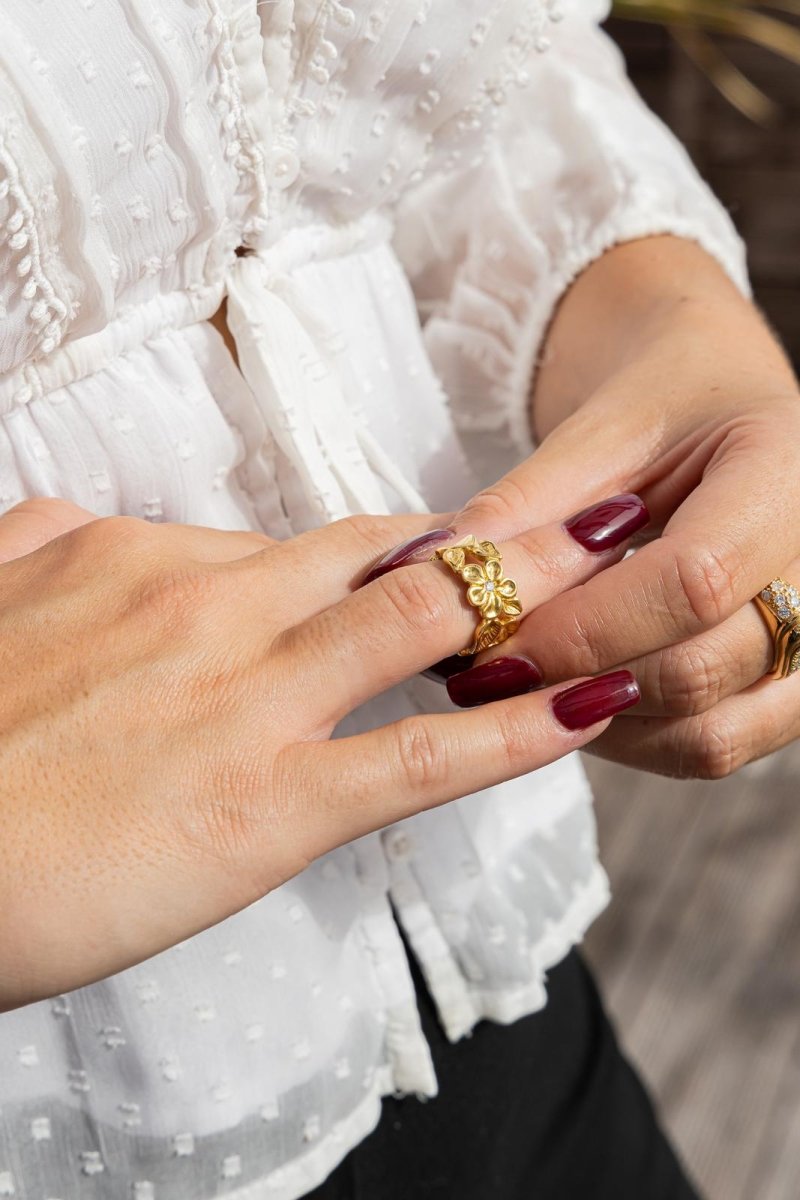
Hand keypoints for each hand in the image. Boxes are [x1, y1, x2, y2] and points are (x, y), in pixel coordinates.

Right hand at [0, 498, 637, 1008]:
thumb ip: (44, 547)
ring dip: (532, 595)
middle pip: (386, 554)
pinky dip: (517, 732)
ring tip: (617, 575)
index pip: (299, 544)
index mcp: (144, 562)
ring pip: (422, 626)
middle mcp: (214, 609)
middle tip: (584, 517)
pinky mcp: (270, 807)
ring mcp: (251, 703)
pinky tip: (585, 709)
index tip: (449, 546)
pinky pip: (422, 759)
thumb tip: (81, 525)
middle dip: (493, 536)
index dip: (390, 545)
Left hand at [445, 236, 799, 777]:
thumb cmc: (677, 401)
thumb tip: (434, 573)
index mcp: (791, 474)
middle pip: (698, 670)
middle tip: (484, 669)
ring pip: (707, 733)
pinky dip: (632, 736)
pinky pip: (713, 747)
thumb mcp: (604, 426)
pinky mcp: (793, 686)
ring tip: (523, 679)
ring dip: (596, 720)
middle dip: (572, 678)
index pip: (694, 582)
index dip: (581, 625)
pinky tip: (573, 692)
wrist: (733, 408)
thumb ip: (529, 505)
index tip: (489, 636)